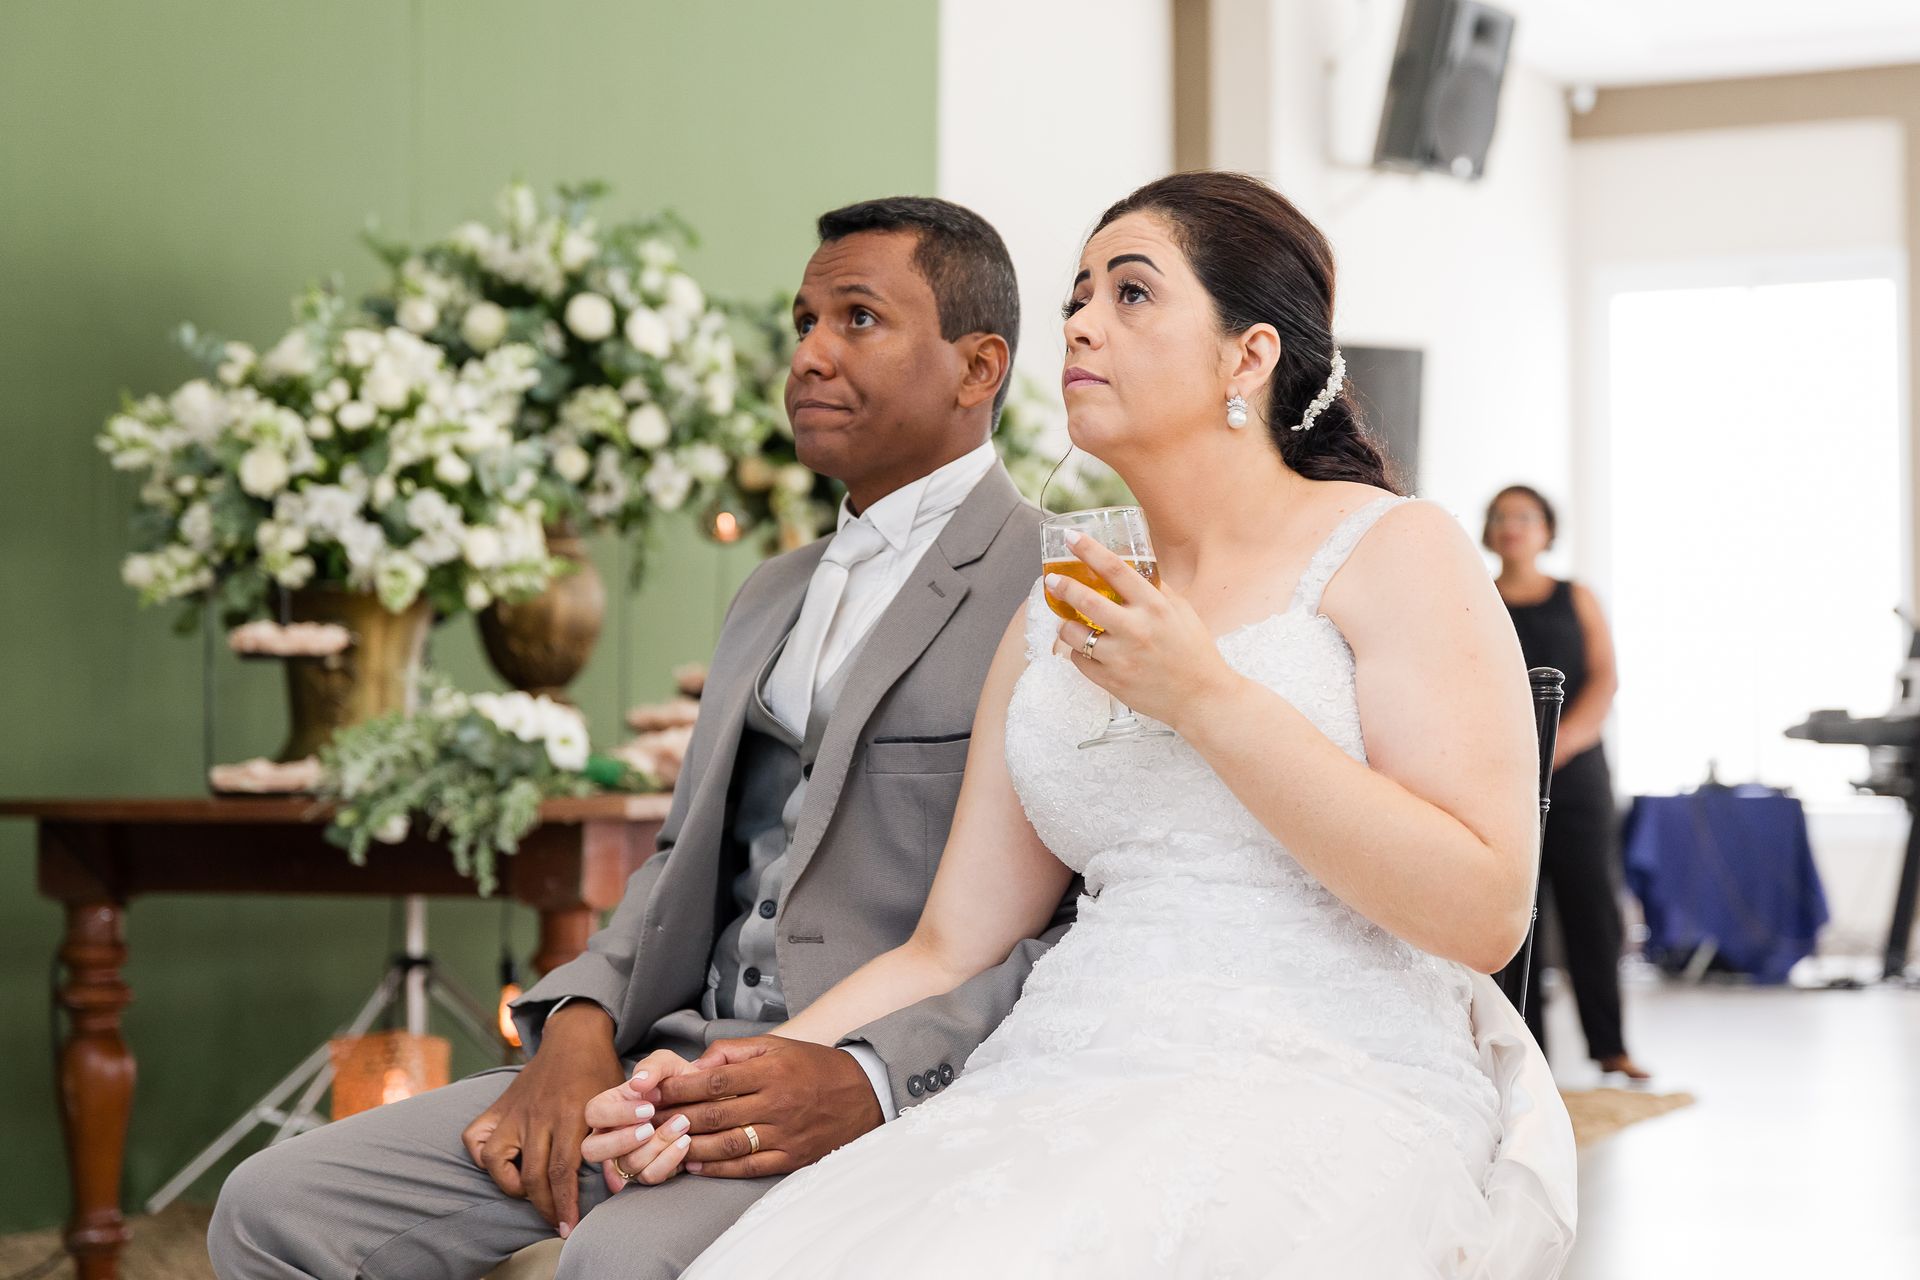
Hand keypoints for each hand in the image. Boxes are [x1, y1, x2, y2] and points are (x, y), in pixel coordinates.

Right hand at [460, 1002, 624, 1236]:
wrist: (576, 1036)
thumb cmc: (601, 1072)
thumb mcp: (618, 1103)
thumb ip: (617, 1140)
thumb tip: (617, 1184)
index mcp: (571, 1114)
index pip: (562, 1172)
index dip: (565, 1205)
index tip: (569, 1228)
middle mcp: (539, 1115)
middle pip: (533, 1175)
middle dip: (545, 1207)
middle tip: (556, 1223)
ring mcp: (515, 1111)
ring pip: (497, 1161)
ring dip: (512, 1186)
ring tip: (530, 1192)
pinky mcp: (500, 1106)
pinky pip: (476, 1138)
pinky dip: (483, 1156)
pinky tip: (502, 1165)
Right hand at [580, 1051, 699, 1190]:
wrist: (707, 1102)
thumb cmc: (680, 1081)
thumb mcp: (668, 1064)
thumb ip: (653, 1067)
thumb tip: (637, 1082)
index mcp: (609, 1105)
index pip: (593, 1113)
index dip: (616, 1114)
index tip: (648, 1108)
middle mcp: (612, 1134)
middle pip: (592, 1150)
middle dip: (621, 1141)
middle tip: (650, 1128)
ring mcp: (628, 1156)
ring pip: (627, 1164)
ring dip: (656, 1146)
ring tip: (682, 1126)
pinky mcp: (648, 1171)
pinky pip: (649, 1177)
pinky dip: (668, 1161)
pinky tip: (685, 1143)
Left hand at [650, 1036, 884, 1178]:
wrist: (864, 1095)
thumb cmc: (814, 1066)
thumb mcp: (777, 1046)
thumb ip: (735, 1052)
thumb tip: (697, 1063)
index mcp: (772, 1071)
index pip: (715, 1081)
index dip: (681, 1088)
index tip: (655, 1092)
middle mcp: (777, 1103)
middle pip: (715, 1114)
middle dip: (676, 1118)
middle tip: (648, 1121)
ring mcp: (784, 1134)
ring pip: (727, 1145)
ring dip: (691, 1146)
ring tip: (665, 1143)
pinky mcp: (791, 1158)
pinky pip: (747, 1167)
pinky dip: (717, 1168)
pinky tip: (695, 1163)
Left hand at [1046, 530, 1239, 731]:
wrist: (1202, 697)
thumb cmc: (1194, 651)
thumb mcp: (1181, 611)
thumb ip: (1156, 590)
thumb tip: (1135, 567)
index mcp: (1155, 606)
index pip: (1115, 569)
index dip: (1088, 549)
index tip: (1070, 538)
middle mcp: (1136, 629)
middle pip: (1085, 600)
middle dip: (1063, 586)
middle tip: (1052, 580)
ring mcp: (1121, 658)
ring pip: (1073, 634)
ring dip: (1066, 625)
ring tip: (1069, 622)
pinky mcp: (1112, 681)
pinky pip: (1079, 660)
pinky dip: (1078, 652)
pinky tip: (1087, 649)